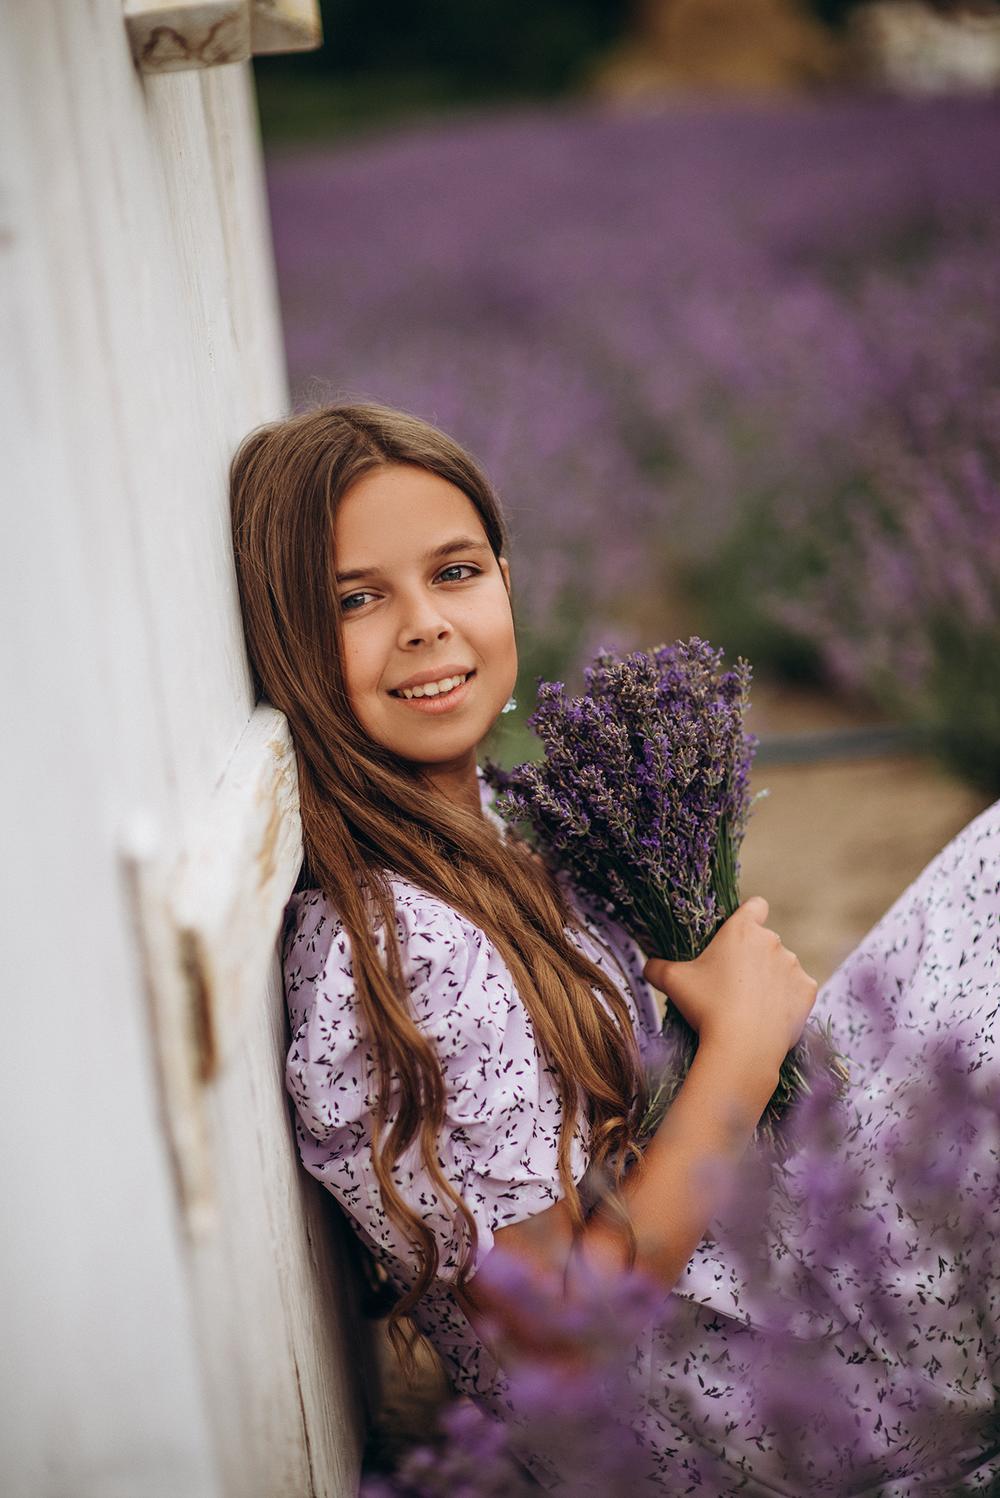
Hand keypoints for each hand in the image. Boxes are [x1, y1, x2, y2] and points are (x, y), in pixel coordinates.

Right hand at [642, 897, 817, 1080]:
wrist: (743, 1046)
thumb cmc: (706, 1006)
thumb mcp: (672, 982)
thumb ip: (656, 967)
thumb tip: (648, 966)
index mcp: (742, 929)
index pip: (755, 905)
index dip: (748, 916)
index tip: (738, 936)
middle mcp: (772, 941)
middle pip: (765, 942)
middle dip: (753, 958)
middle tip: (732, 984)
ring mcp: (793, 966)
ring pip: (782, 967)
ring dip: (771, 979)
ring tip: (750, 1005)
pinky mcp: (807, 990)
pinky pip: (798, 990)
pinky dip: (787, 1000)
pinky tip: (770, 1016)